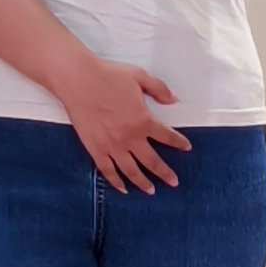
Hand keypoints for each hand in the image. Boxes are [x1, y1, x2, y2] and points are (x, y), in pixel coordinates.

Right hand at [60, 55, 190, 193]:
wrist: (79, 80)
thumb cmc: (107, 76)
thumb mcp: (140, 77)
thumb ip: (160, 89)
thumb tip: (174, 100)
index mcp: (144, 120)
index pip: (167, 136)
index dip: (179, 143)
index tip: (186, 147)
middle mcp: (130, 137)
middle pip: (152, 161)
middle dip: (165, 173)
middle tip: (173, 182)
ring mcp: (112, 146)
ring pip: (131, 171)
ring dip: (143, 183)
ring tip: (150, 191)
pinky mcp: (96, 149)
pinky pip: (108, 171)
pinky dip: (116, 182)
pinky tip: (122, 188)